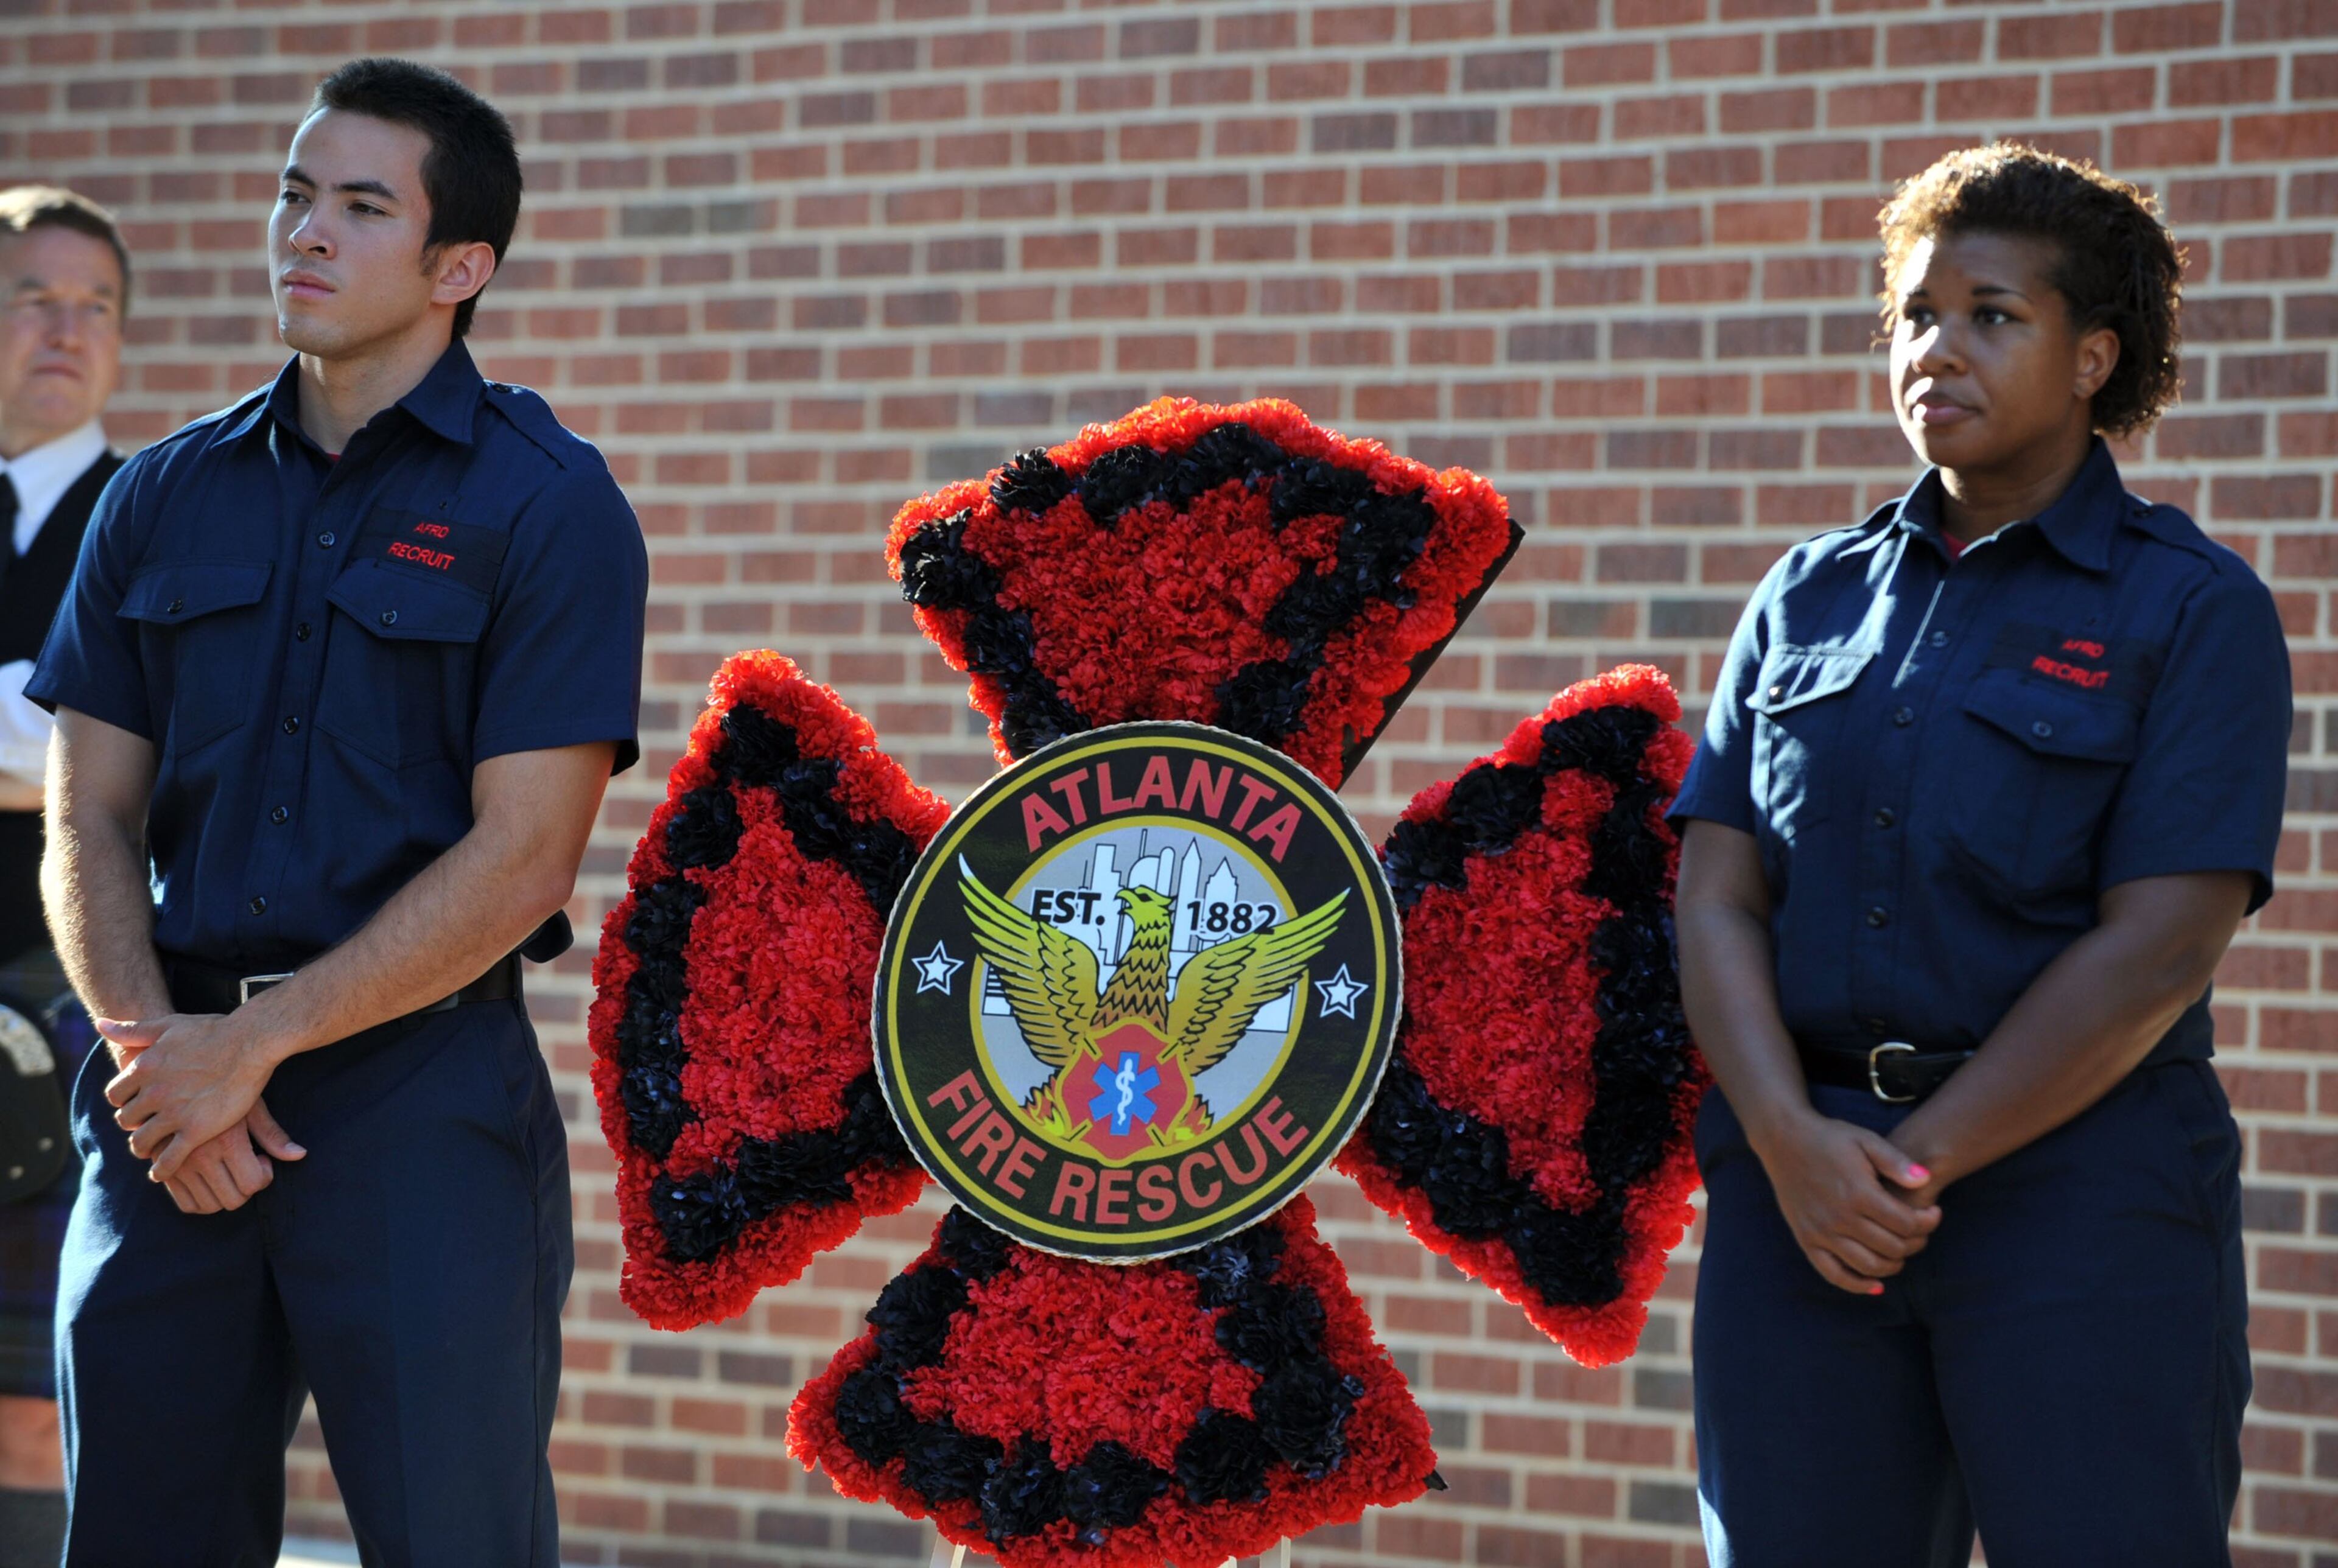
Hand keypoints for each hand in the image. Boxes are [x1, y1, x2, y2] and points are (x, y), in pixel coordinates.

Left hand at [96, 1012, 281, 1183]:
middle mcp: (154, 1092)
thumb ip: (132, 1030)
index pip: (115, 1095)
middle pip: (127, 1120)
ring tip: (150, 1151)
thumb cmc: (213, 1030)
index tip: (136, 1105)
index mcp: (143, 1068)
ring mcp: (175, 1113)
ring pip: (142, 1142)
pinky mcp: (197, 1130)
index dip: (124, 1101)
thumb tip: (100, 1024)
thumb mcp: (167, 1024)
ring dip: (143, 1148)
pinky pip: (169, 1158)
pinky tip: (161, 1171)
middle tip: (144, 1127)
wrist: (251, 1042)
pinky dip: (162, 1169)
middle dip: (134, 1124)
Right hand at [159, 1099, 307, 1214]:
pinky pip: (185, 1204)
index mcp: (226, 1140)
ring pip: (209, 1206)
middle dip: (245, 1188)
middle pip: (232, 1199)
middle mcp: (199, 1156)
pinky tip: (209, 1179)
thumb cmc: (223, 1088)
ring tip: (227, 1171)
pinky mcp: (164, 1170)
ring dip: (224, 1195)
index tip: (260, 1159)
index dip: (263, 1176)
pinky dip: (201, 1201)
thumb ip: (272, 1135)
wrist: (175, 1080)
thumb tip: (300, 1155)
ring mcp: (178, 1165)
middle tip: (245, 1166)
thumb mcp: (249, 1105)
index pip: (253, 1183)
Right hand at [1752, 1110, 1940, 1294]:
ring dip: (1893, 1265)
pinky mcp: (1806, 1239)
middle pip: (1892, 1247)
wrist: (1783, 1139)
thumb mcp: (1865, 1140)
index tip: (1934, 1213)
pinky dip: (1857, 1284)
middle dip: (1915, 1242)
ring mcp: (1821, 1232)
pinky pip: (1833, 1274)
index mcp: (1859, 1193)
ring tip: (1901, 1250)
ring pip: (1868, 1265)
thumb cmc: (1829, 1138)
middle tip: (1919, 1231)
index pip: (1907, 1224)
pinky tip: (1875, 1284)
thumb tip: (1925, 1179)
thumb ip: (1896, 1161)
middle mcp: (1840, 1218)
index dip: (1928, 1222)